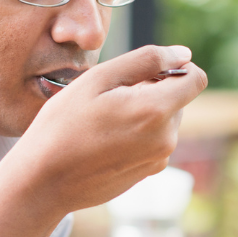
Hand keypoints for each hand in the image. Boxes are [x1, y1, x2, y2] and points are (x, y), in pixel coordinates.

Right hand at [0, 45, 206, 216]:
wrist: (43, 182)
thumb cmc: (62, 126)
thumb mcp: (97, 80)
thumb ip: (146, 60)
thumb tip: (184, 54)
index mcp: (156, 111)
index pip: (195, 78)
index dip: (174, 66)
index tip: (144, 71)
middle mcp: (166, 139)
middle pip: (176, 98)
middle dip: (152, 90)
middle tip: (108, 99)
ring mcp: (158, 160)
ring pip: (163, 119)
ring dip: (142, 112)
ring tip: (103, 121)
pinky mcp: (148, 173)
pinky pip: (152, 141)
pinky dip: (136, 133)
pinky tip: (103, 140)